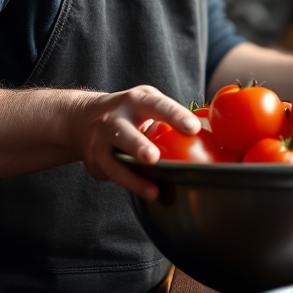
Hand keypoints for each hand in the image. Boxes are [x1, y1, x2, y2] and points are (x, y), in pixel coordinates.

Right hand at [69, 85, 198, 200]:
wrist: (83, 118)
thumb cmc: (129, 113)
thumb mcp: (147, 103)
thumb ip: (170, 116)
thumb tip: (209, 128)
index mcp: (136, 101)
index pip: (158, 106)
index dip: (175, 116)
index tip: (193, 128)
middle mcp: (115, 119)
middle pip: (125, 133)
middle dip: (138, 146)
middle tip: (153, 158)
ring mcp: (101, 141)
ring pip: (115, 162)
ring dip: (133, 177)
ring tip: (153, 191)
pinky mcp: (95, 161)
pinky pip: (113, 175)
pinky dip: (130, 185)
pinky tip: (148, 192)